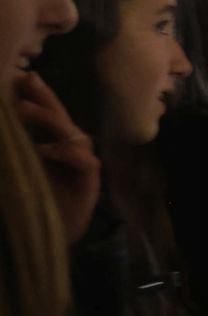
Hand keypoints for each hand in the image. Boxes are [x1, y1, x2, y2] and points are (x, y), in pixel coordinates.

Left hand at [12, 71, 100, 243]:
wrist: (42, 239)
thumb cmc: (27, 206)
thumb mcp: (14, 172)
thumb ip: (13, 150)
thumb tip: (2, 124)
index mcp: (50, 147)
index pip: (45, 116)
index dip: (35, 96)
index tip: (19, 77)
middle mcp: (68, 152)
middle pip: (61, 119)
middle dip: (44, 99)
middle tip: (28, 80)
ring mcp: (81, 166)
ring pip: (72, 135)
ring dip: (50, 120)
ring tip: (25, 109)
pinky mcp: (90, 182)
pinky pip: (84, 162)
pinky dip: (67, 154)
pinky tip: (48, 150)